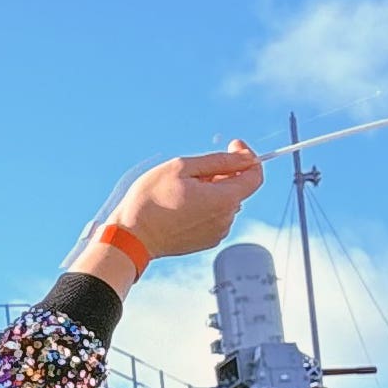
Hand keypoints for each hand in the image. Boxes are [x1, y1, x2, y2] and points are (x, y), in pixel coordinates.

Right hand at [113, 143, 266, 259]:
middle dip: (223, 173)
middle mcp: (226, 218)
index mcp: (224, 198)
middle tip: (193, 170)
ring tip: (182, 191)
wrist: (132, 237)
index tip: (233, 145)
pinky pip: (214, 217)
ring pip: (224, 203)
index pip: (255, 176)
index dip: (248, 156)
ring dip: (212, 191)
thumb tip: (245, 157)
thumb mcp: (182, 167)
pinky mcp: (206, 241)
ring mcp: (217, 232)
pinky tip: (181, 206)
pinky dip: (205, 207)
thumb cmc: (151, 199)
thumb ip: (219, 161)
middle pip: (237, 188)